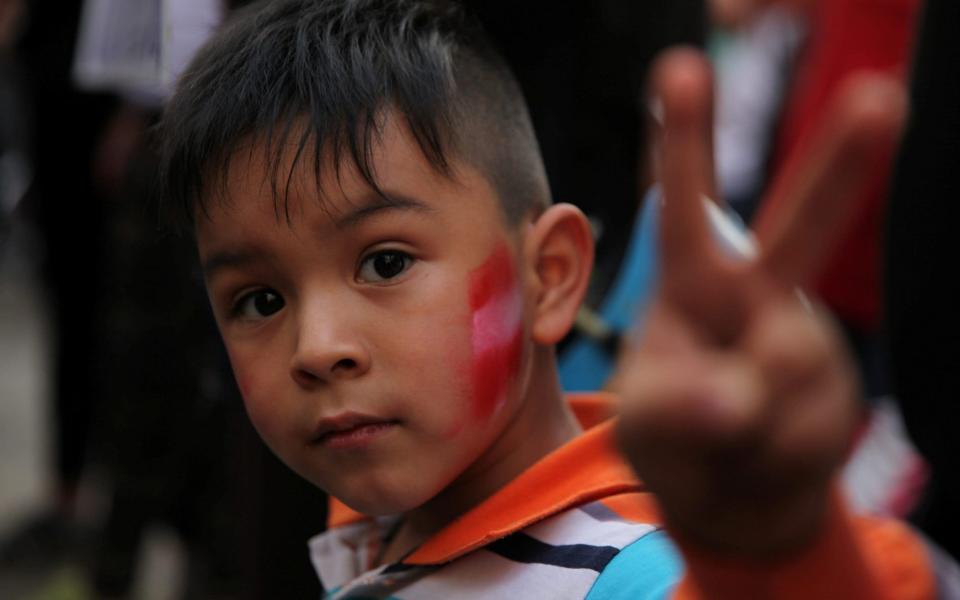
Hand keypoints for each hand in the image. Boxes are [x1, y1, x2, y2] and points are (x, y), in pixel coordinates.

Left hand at [614, 48, 905, 557]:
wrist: (734, 498)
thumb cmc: (676, 436)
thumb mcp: (648, 422)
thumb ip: (679, 407)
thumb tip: (737, 402)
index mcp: (693, 282)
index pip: (683, 205)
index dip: (681, 139)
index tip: (679, 68)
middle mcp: (759, 295)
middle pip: (802, 226)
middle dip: (843, 166)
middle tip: (880, 96)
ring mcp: (805, 340)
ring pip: (787, 361)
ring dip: (741, 419)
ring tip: (726, 437)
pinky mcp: (838, 393)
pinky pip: (800, 431)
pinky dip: (765, 459)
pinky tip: (760, 455)